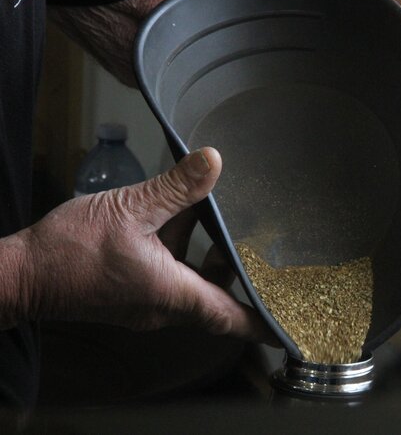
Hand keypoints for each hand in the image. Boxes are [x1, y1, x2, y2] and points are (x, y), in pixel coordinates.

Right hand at [16, 148, 267, 340]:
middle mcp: (162, 308)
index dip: (261, 320)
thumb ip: (175, 188)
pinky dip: (177, 251)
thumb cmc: (69, 251)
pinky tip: (173, 216)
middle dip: (233, 267)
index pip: (230, 315)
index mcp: (172, 294)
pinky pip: (166, 276)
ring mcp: (144, 304)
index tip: (287, 325)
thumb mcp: (129, 209)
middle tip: (254, 243)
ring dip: (202, 251)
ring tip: (213, 214)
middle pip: (214, 293)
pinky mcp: (128, 296)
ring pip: (189, 280)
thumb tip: (212, 162)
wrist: (19, 274)